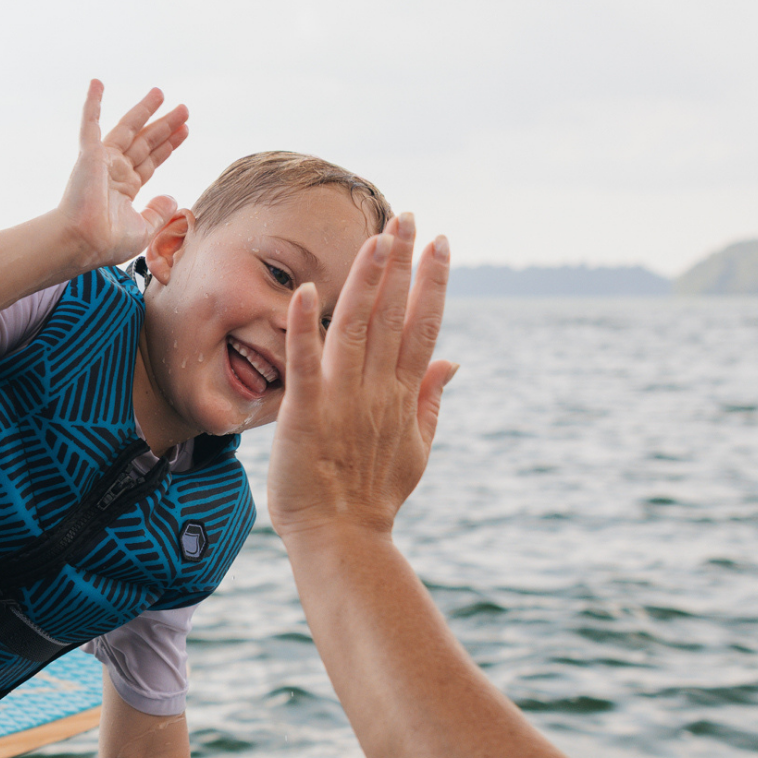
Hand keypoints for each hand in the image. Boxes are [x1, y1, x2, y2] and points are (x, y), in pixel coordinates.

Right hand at [55, 82, 188, 268]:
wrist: (84, 241)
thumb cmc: (107, 242)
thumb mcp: (144, 229)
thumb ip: (159, 212)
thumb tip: (171, 197)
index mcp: (126, 188)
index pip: (151, 160)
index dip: (169, 145)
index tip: (185, 129)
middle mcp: (115, 171)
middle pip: (145, 141)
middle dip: (165, 125)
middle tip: (183, 109)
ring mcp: (102, 161)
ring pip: (127, 128)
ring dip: (144, 110)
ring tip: (161, 93)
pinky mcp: (89, 154)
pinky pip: (89, 123)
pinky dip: (92, 103)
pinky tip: (97, 83)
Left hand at [266, 213, 458, 541]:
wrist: (343, 539)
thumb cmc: (373, 497)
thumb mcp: (417, 448)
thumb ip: (432, 400)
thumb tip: (454, 361)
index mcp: (403, 394)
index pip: (425, 326)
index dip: (434, 282)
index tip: (441, 243)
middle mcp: (378, 390)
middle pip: (395, 315)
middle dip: (402, 264)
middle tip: (408, 217)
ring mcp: (343, 400)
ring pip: (357, 328)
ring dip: (366, 281)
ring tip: (376, 238)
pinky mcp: (305, 415)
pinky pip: (304, 365)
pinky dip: (304, 329)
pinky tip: (303, 291)